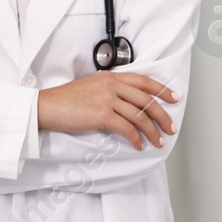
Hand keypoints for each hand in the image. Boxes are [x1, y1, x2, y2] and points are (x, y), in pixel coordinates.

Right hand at [36, 71, 177, 149]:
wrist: (47, 106)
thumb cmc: (65, 99)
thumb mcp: (91, 86)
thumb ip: (110, 89)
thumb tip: (128, 102)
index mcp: (110, 76)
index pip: (143, 80)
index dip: (162, 89)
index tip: (173, 98)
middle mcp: (111, 85)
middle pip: (146, 100)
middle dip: (163, 116)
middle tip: (171, 127)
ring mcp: (107, 99)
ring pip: (140, 116)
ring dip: (152, 131)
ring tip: (158, 141)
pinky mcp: (102, 115)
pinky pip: (127, 128)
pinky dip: (136, 139)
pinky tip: (138, 145)